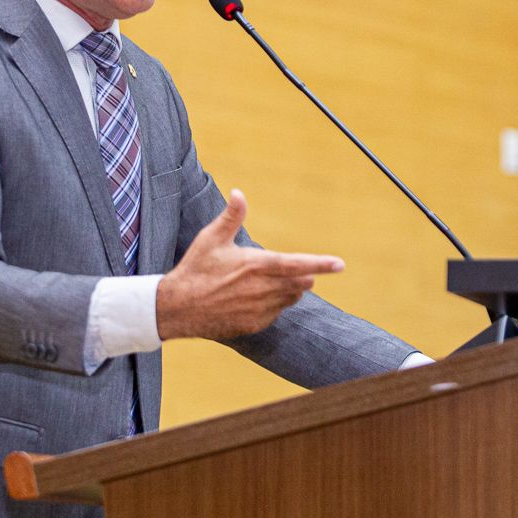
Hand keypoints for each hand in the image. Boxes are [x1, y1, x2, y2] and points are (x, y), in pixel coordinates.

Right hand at [156, 189, 344, 340]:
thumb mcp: (211, 238)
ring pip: (290, 299)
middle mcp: (262, 289)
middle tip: (300, 271)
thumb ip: (231, 216)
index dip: (321, 264)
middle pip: (299, 283)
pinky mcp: (254, 324)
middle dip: (304, 276)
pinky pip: (276, 313)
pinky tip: (259, 298)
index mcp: (256, 265)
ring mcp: (259, 310)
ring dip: (291, 289)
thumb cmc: (195, 269)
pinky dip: (275, 304)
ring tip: (274, 281)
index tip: (339, 264)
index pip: (297, 264)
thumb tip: (239, 193)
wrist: (178, 308)